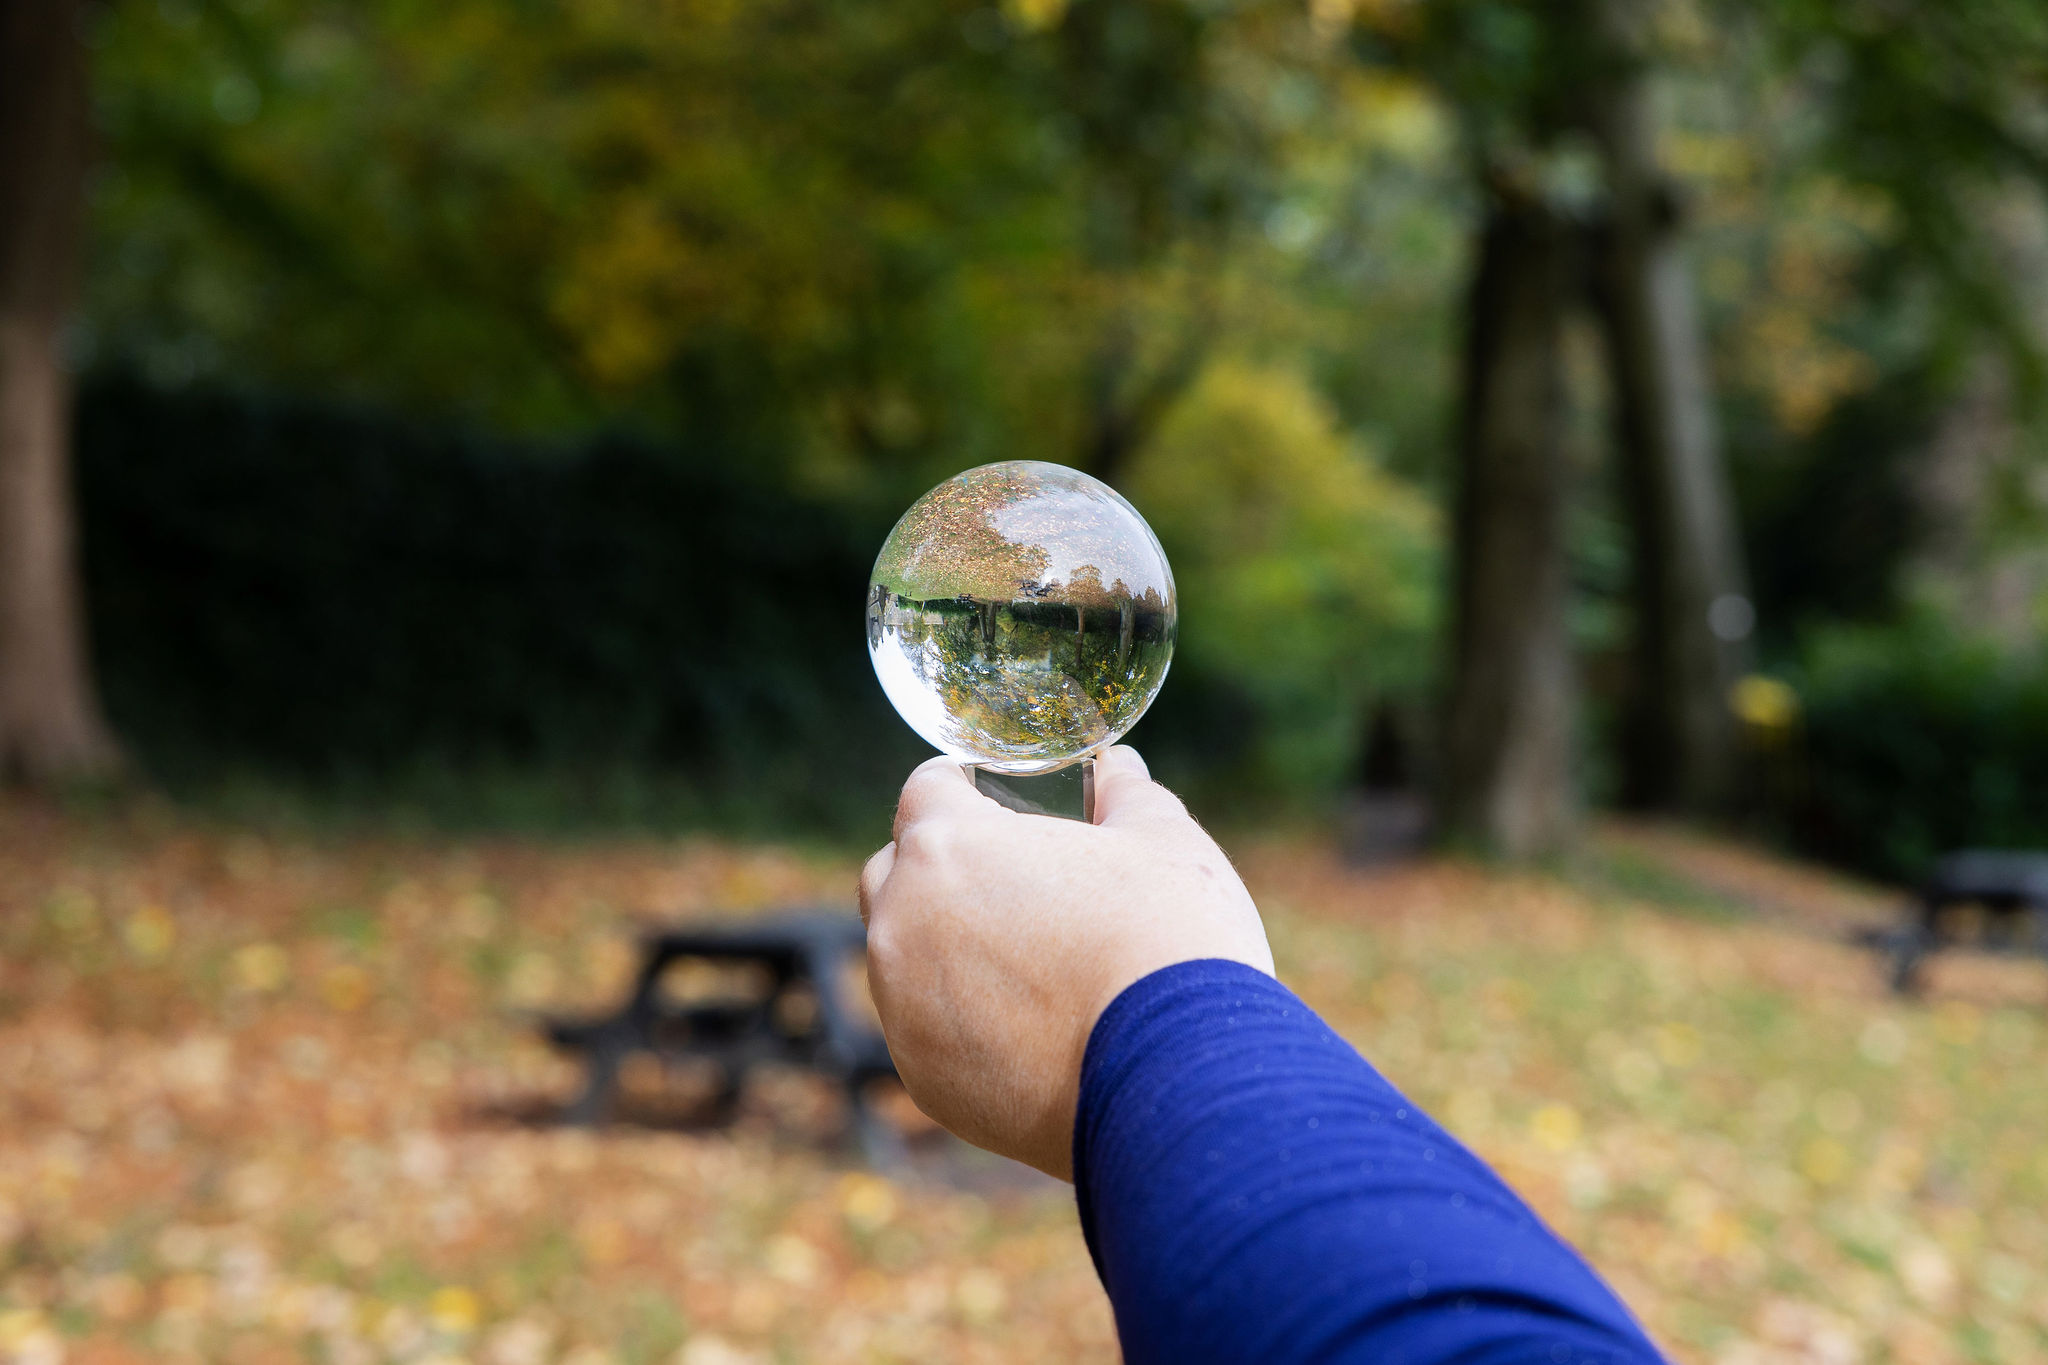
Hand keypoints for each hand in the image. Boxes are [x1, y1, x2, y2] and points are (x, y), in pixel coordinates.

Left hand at [859, 746, 1273, 1178]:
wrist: (1179, 1080)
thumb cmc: (1171, 942)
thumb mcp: (1164, 842)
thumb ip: (1126, 794)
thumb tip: (1117, 769)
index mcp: (948, 846)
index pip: (924, 790)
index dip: (960, 788)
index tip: (990, 800)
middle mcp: (903, 924)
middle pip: (894, 873)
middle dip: (937, 867)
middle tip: (1009, 879)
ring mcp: (904, 1009)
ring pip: (902, 959)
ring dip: (946, 949)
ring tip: (1026, 963)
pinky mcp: (923, 1079)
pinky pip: (927, 1032)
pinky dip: (961, 1023)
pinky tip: (1029, 1031)